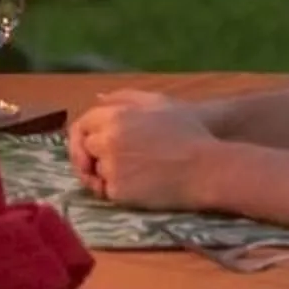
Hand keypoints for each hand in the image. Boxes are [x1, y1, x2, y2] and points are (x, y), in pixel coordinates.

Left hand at [70, 89, 219, 210]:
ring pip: (95, 172)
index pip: (81, 125)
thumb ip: (124, 97)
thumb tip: (98, 97)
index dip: (83, 137)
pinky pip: (106, 192)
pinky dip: (118, 191)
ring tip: (135, 174)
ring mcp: (111, 166)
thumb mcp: (159, 103)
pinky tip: (139, 187)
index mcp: (115, 116)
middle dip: (92, 157)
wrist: (207, 168)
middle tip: (110, 165)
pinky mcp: (117, 191)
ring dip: (106, 175)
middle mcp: (107, 140)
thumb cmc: (188, 133)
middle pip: (83, 150)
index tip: (92, 147)